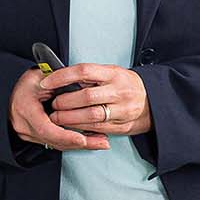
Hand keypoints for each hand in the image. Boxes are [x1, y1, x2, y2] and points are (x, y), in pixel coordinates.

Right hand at [9, 67, 109, 151]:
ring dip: (80, 144)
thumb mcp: (38, 76)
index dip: (66, 135)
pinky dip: (73, 142)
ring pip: (57, 144)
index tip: (83, 139)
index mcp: (25, 109)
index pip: (46, 128)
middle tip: (103, 142)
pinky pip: (55, 142)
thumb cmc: (24, 82)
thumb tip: (82, 87)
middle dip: (80, 142)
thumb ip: (58, 82)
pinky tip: (90, 140)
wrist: (6, 91)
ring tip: (102, 142)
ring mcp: (29, 133)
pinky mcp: (35, 136)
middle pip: (55, 141)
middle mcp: (25, 126)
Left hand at [39, 63, 153, 136]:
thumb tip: (60, 77)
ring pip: (90, 116)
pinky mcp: (122, 126)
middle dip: (64, 102)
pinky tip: (70, 127)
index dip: (62, 76)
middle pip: (86, 97)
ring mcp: (122, 110)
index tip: (46, 82)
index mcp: (113, 73)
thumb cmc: (125, 85)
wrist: (153, 101)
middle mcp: (118, 91)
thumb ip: (90, 76)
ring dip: (69, 118)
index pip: (84, 71)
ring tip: (57, 117)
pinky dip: (80, 128)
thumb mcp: (111, 73)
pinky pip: (97, 128)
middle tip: (53, 104)